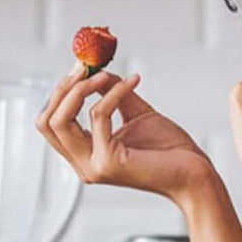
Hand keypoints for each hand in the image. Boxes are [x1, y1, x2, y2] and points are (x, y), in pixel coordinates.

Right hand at [36, 65, 216, 206]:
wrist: (194, 173)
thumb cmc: (168, 149)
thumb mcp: (135, 113)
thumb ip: (112, 94)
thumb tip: (96, 70)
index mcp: (85, 155)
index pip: (50, 123)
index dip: (60, 93)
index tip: (79, 68)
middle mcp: (83, 165)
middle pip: (46, 122)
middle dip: (63, 89)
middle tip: (84, 67)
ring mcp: (93, 166)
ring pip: (61, 120)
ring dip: (81, 89)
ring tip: (104, 74)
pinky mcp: (109, 162)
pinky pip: (98, 116)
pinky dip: (113, 93)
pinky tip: (134, 82)